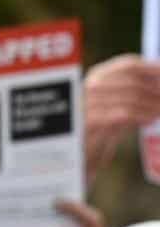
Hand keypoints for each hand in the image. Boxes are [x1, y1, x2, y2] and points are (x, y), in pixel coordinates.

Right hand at [83, 54, 159, 184]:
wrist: (74, 161)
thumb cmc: (96, 136)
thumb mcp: (112, 109)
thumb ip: (129, 94)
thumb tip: (159, 82)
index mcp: (94, 79)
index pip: (128, 65)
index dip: (153, 69)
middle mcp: (88, 87)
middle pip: (133, 80)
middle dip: (156, 89)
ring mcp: (86, 104)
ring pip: (131, 96)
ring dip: (153, 104)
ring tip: (159, 112)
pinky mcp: (90, 122)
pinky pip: (124, 113)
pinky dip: (142, 115)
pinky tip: (149, 120)